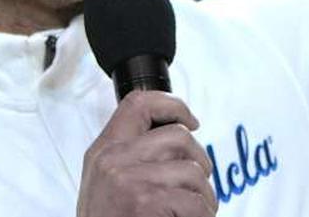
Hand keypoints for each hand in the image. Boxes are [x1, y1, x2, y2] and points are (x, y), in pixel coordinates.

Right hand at [77, 91, 217, 216]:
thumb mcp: (105, 184)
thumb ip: (130, 158)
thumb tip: (177, 139)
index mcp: (103, 151)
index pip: (137, 103)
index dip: (172, 105)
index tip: (192, 121)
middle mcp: (113, 160)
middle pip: (178, 136)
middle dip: (200, 161)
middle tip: (199, 185)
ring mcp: (129, 180)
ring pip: (193, 171)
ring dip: (205, 196)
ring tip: (196, 213)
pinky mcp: (147, 202)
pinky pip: (196, 202)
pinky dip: (203, 216)